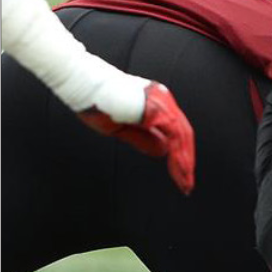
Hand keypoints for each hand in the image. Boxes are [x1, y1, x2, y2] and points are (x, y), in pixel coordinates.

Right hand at [80, 82, 195, 194]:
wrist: (85, 87)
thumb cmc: (97, 103)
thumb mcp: (123, 129)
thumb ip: (144, 139)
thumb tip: (164, 151)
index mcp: (155, 103)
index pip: (174, 131)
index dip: (179, 152)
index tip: (180, 173)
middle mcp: (162, 101)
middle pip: (182, 134)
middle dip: (186, 161)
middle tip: (187, 184)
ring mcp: (161, 103)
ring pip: (182, 136)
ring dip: (185, 162)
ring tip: (185, 182)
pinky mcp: (157, 109)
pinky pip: (175, 134)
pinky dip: (179, 154)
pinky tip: (180, 169)